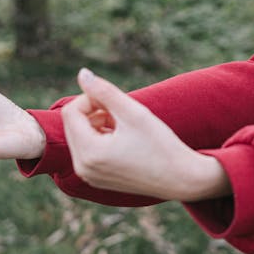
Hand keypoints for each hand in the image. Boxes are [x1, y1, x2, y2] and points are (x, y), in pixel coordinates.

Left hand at [62, 68, 230, 201]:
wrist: (182, 179)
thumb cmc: (161, 145)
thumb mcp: (133, 113)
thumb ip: (105, 91)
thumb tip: (82, 73)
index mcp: (89, 152)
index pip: (71, 112)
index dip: (91, 98)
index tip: (116, 101)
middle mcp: (83, 168)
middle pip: (72, 124)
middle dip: (93, 111)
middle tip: (123, 112)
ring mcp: (89, 176)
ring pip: (80, 136)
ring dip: (98, 124)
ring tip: (126, 126)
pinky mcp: (97, 180)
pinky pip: (88, 152)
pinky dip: (101, 139)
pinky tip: (126, 140)